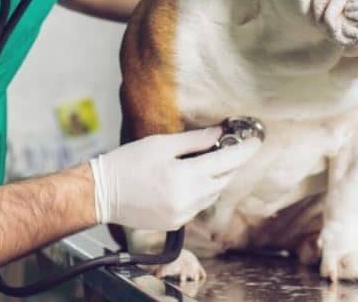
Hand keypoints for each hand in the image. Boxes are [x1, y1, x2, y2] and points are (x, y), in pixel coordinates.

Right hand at [89, 127, 260, 230]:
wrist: (100, 194)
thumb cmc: (126, 164)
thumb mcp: (161, 144)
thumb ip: (194, 141)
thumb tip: (220, 133)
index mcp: (185, 177)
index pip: (227, 161)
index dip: (244, 149)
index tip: (256, 139)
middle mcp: (188, 200)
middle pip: (224, 179)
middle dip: (232, 161)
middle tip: (233, 144)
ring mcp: (183, 215)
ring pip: (213, 193)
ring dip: (218, 176)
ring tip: (212, 159)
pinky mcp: (176, 224)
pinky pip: (200, 205)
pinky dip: (203, 190)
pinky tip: (193, 178)